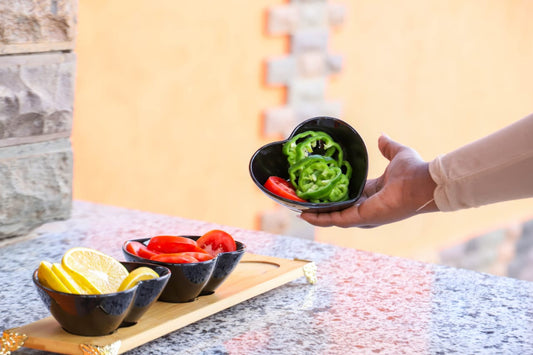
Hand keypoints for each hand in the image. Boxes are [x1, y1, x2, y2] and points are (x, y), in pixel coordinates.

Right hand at [300, 134, 437, 227]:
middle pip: (337, 210)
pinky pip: (336, 219)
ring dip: (315, 215)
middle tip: (301, 202)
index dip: (333, 193)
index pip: (349, 196)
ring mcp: (363, 214)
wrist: (423, 182)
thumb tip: (381, 137)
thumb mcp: (397, 154)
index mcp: (373, 194)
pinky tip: (305, 214)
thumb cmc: (414, 171)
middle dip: (319, 208)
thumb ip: (387, 147)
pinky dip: (320, 218)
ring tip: (297, 210)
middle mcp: (367, 207)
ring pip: (333, 217)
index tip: (318, 189)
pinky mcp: (361, 217)